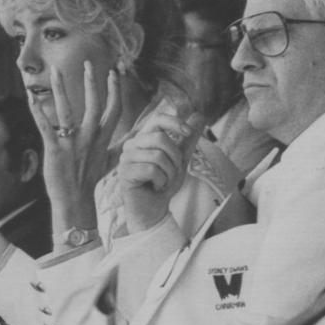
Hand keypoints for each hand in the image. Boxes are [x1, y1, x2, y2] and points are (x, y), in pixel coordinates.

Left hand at [28, 61, 121, 230]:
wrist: (74, 201)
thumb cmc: (90, 180)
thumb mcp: (111, 161)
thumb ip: (122, 145)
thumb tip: (137, 136)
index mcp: (103, 138)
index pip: (114, 109)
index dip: (116, 89)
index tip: (115, 70)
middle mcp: (90, 138)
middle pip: (94, 104)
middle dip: (92, 82)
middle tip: (89, 63)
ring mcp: (72, 143)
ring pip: (67, 111)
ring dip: (61, 89)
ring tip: (55, 70)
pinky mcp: (54, 150)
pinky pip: (45, 126)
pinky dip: (37, 111)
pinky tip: (30, 96)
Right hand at [117, 112, 204, 232]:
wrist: (153, 209)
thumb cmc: (163, 183)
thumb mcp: (180, 158)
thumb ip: (188, 138)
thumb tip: (199, 115)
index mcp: (144, 138)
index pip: (157, 118)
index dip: (174, 122)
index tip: (188, 132)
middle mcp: (132, 144)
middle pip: (160, 138)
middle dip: (175, 158)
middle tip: (173, 172)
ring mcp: (126, 158)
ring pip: (158, 156)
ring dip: (169, 173)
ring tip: (164, 181)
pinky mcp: (125, 172)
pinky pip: (152, 170)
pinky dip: (161, 181)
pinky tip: (157, 187)